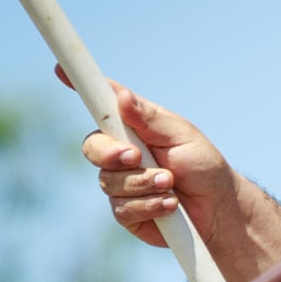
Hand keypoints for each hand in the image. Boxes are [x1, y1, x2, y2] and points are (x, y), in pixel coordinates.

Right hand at [59, 72, 240, 249]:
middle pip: (92, 148)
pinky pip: (122, 208)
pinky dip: (148, 205)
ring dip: (143, 183)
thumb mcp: (182, 136)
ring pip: (108, 181)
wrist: (221, 211)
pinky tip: (169, 205)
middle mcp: (121, 153)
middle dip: (112, 154)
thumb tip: (121, 96)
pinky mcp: (127, 211)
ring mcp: (121, 183)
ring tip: (171, 184)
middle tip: (136, 158)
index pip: (101, 105)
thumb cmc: (204, 167)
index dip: (79, 86)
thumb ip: (149, 119)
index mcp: (133, 128)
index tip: (59, 69)